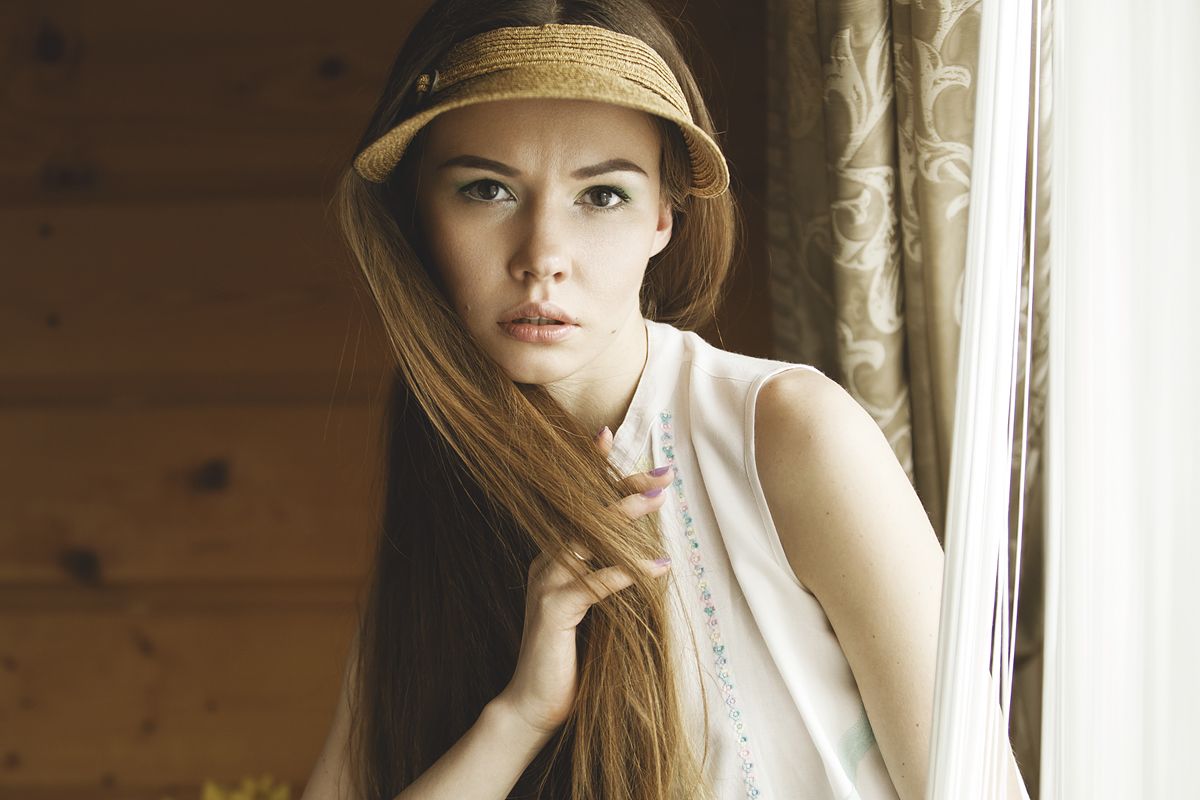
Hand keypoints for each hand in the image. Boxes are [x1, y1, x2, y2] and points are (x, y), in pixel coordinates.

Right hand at [495, 426, 675, 737]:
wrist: (534, 704)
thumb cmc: (571, 655)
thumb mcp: (595, 608)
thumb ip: (608, 576)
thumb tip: (648, 552)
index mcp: (555, 557)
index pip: (573, 504)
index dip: (590, 469)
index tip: (606, 434)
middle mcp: (547, 562)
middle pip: (582, 511)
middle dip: (622, 487)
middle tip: (660, 473)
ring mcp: (547, 585)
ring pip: (586, 538)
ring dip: (624, 517)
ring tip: (657, 499)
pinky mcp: (555, 611)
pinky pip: (595, 584)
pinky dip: (627, 572)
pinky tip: (657, 566)